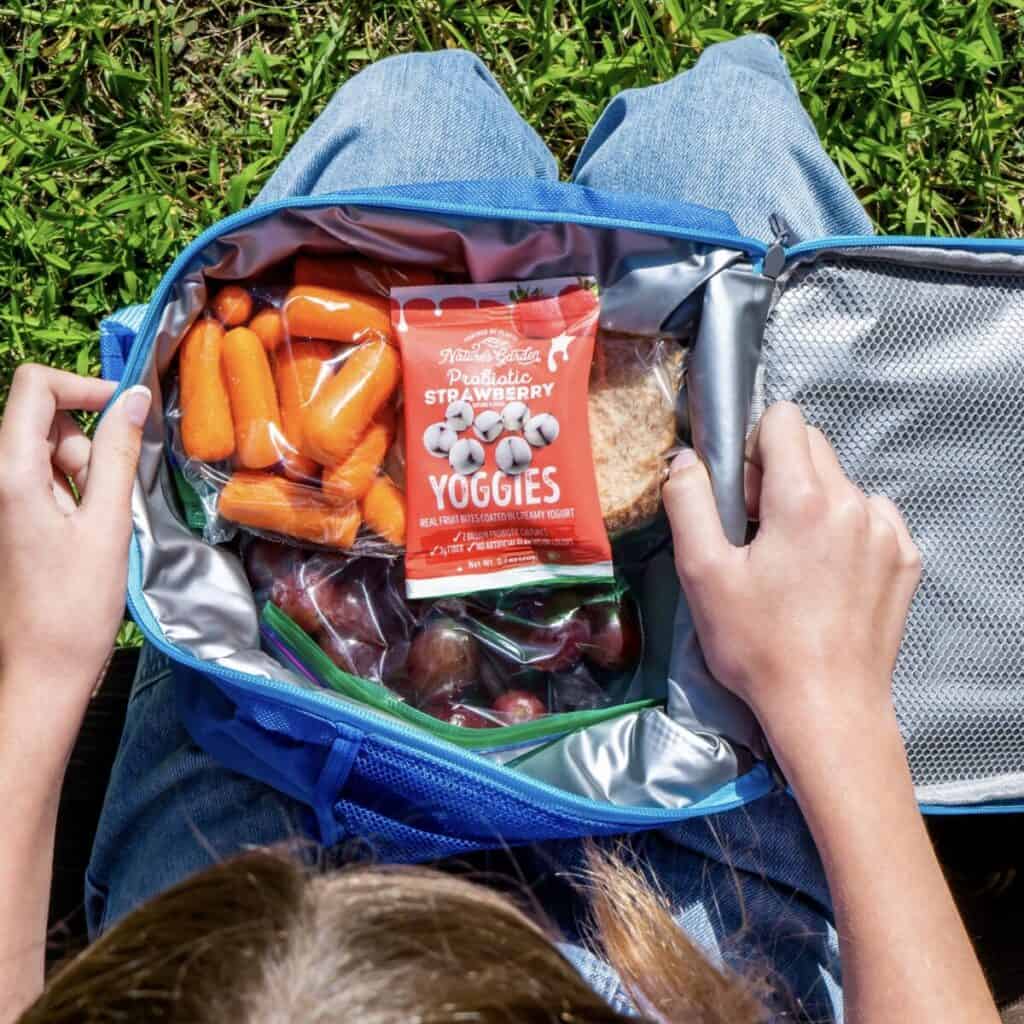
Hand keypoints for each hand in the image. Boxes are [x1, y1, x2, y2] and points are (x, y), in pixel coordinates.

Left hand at [0, 365, 149, 775]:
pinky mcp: (7, 517)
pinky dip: (70, 492)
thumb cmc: (76, 603)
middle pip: (42, 417)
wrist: (42, 669)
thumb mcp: (107, 523)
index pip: (34, 385)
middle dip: (86, 441)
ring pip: (46, 449)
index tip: (126, 411)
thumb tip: (135, 397)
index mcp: (8, 472)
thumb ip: (119, 454)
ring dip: (81, 471)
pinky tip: (82, 533)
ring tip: (94, 524)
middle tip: (106, 495)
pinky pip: (41, 478)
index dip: (84, 385)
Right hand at [663, 401, 920, 777]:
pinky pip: (872, 518)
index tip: (741, 497)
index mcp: (803, 498)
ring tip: (795, 563)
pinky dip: (847, 531)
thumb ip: (689, 503)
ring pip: (842, 484)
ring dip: (814, 504)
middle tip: (759, 534)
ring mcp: (888, 531)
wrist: (826, 708)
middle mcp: (854, 503)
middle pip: (814, 447)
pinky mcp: (906, 560)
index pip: (785, 419)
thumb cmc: (758, 645)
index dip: (753, 448)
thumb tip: (687, 459)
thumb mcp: (703, 574)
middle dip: (780, 474)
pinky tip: (828, 576)